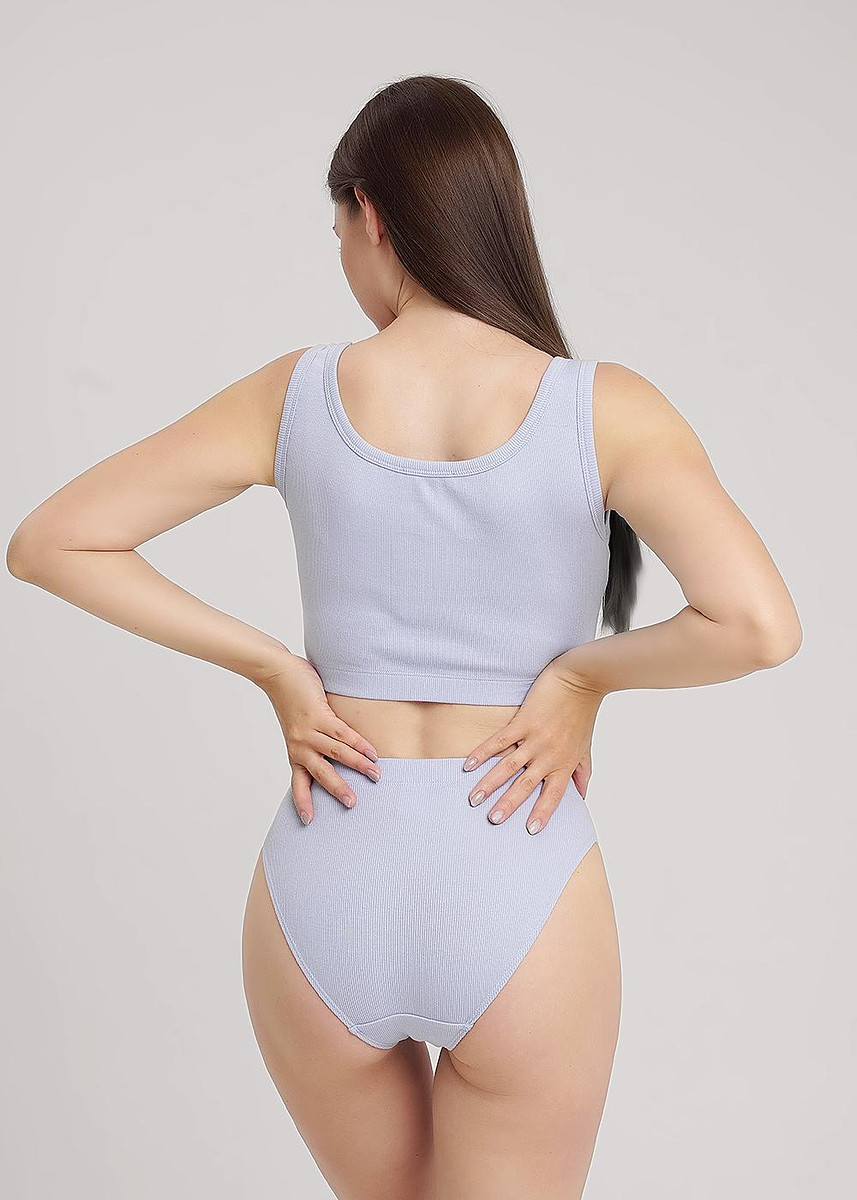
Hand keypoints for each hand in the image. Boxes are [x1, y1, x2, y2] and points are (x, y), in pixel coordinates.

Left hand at [257, 652, 380, 823]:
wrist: (277, 673)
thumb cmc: (290, 698)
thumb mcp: (297, 727)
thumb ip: (313, 740)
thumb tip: (339, 750)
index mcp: (295, 752)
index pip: (299, 783)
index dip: (303, 802)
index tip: (308, 821)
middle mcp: (300, 745)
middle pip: (321, 774)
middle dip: (338, 789)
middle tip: (352, 803)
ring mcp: (308, 731)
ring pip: (337, 754)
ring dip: (358, 765)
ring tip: (375, 775)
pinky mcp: (318, 715)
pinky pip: (342, 733)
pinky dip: (359, 744)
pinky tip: (372, 751)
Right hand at [461, 660, 605, 833]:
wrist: (582, 679)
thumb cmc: (584, 712)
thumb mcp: (586, 747)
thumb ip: (582, 772)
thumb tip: (583, 794)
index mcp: (564, 763)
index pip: (553, 795)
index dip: (542, 812)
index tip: (530, 831)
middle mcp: (549, 755)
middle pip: (526, 785)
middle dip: (508, 804)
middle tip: (493, 820)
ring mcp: (535, 738)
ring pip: (508, 767)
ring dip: (490, 784)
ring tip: (474, 799)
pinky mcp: (523, 721)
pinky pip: (500, 741)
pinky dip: (483, 753)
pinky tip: (469, 765)